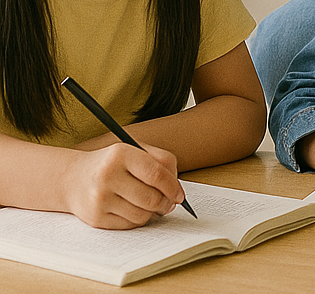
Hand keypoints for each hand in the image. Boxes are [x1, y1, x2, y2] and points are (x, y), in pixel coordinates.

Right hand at [62, 143, 183, 228]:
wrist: (73, 178)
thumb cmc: (112, 163)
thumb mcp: (135, 150)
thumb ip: (161, 161)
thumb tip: (176, 188)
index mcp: (120, 154)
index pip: (155, 174)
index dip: (173, 187)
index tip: (180, 195)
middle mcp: (107, 176)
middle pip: (150, 198)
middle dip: (166, 203)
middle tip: (170, 203)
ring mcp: (99, 199)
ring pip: (141, 214)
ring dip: (153, 212)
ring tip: (152, 205)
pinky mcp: (95, 218)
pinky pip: (128, 225)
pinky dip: (138, 219)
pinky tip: (135, 209)